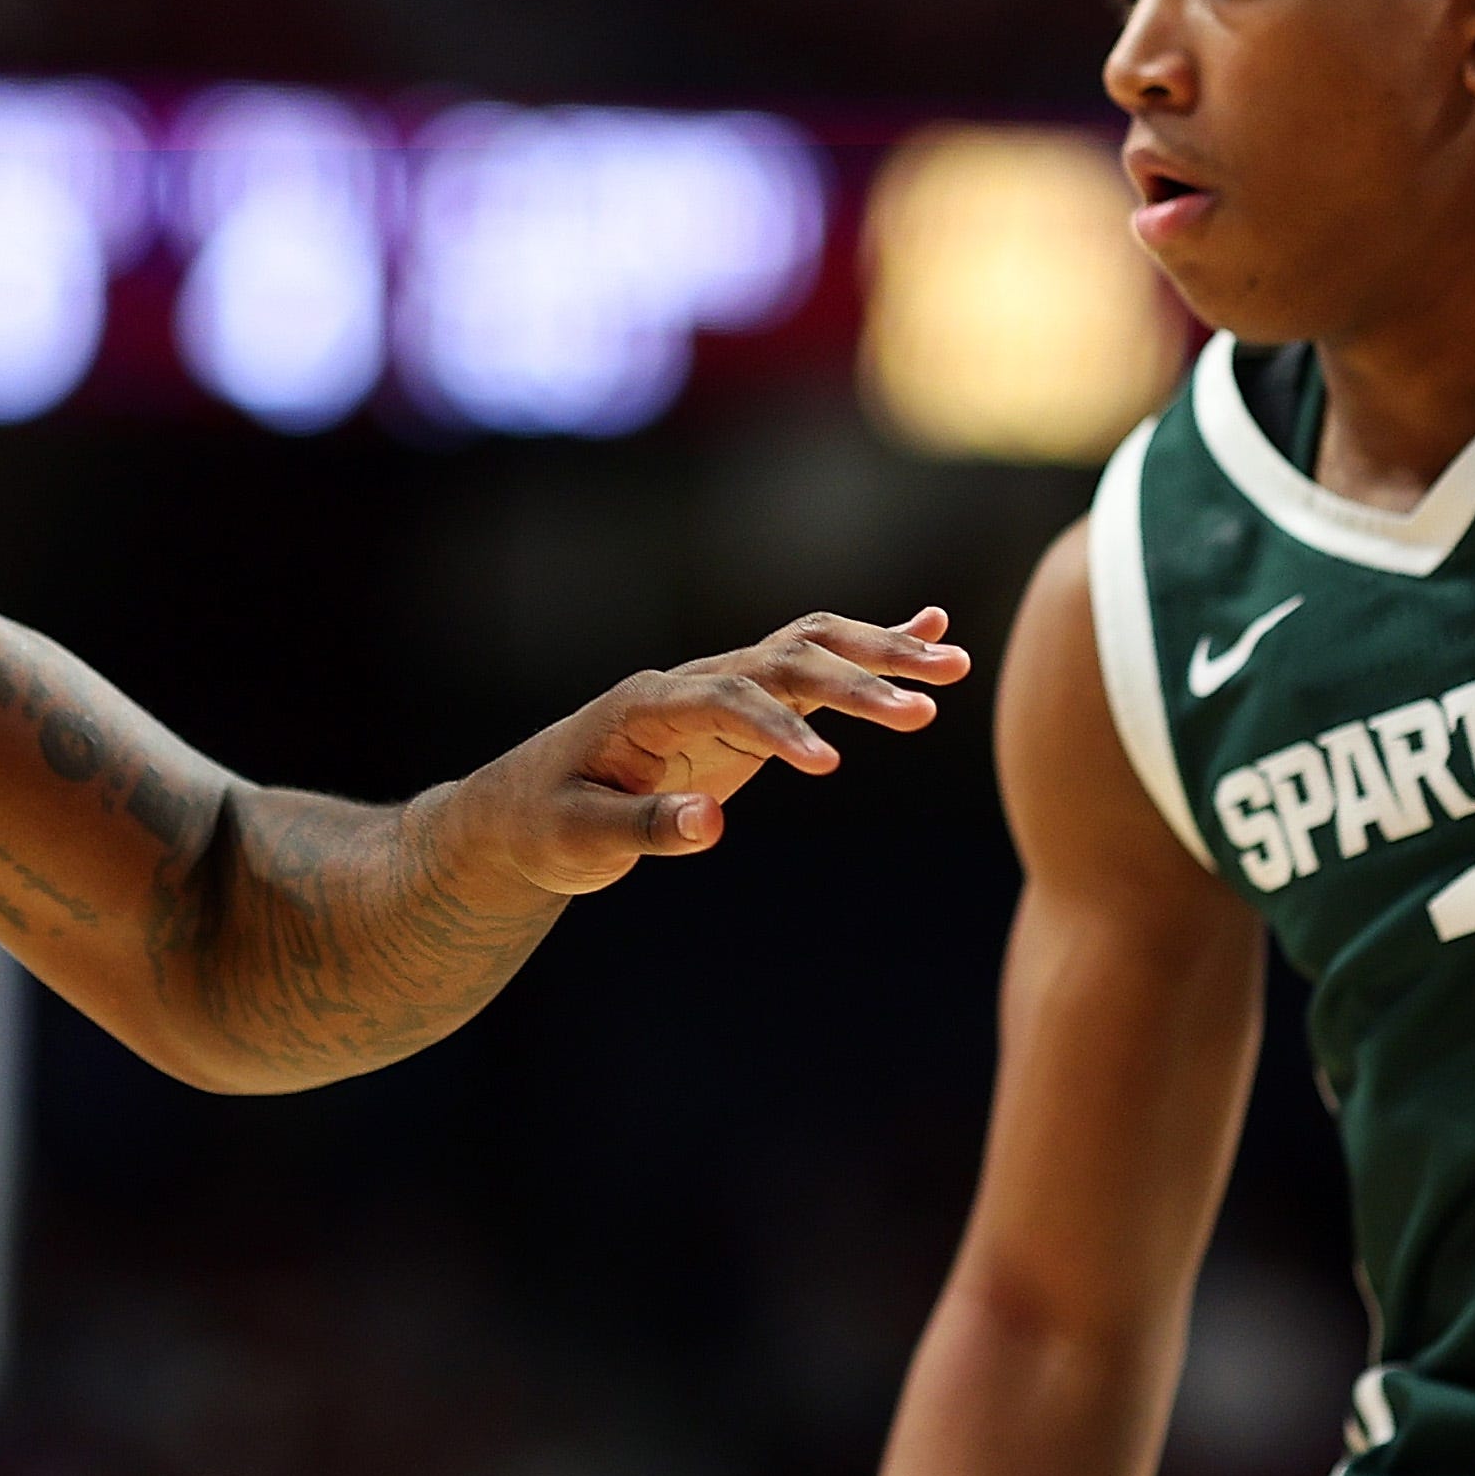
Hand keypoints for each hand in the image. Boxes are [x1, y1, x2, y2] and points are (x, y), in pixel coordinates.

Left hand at [443, 611, 971, 898]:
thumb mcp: (580, 840)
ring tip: (953, 665)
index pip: (728, 700)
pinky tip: (926, 636)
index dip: (780, 728)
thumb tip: (711, 825)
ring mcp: (720, 688)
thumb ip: (644, 829)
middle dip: (856, 680)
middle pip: (784, 660)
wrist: (521, 809)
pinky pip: (809, 670)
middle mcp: (691, 683)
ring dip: (879, 654)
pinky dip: (866, 652)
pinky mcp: (741, 707)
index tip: (831, 768)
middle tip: (926, 708)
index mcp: (647, 706)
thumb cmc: (544, 826)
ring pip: (808, 651)